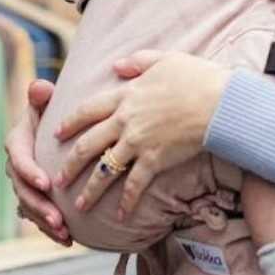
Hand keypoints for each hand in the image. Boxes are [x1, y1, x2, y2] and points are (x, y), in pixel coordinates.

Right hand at [3, 79, 72, 245]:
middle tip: (58, 219)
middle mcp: (17, 167)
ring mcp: (24, 185)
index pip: (19, 159)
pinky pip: (39, 217)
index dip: (30, 172)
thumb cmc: (54, 110)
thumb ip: (41, 96)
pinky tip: (68, 240)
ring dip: (46, 222)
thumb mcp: (46, 101)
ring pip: (30, 208)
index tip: (46, 183)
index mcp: (18, 142)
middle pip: (23, 191)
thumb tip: (39, 87)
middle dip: (40, 206)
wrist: (57, 128)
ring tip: (65, 233)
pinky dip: (51, 229)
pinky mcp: (35, 198)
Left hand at [53, 49, 229, 220]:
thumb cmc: (197, 77)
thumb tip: (116, 66)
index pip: (88, 110)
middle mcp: (125, 120)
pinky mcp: (154, 159)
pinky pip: (134, 184)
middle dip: (70, 164)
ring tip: (79, 206)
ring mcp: (138, 141)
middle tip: (57, 179)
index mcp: (126, 95)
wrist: (218, 101)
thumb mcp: (165, 59)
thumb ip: (138, 60)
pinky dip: (127, 201)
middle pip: (88, 144)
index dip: (70, 122)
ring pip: (105, 169)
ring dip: (90, 189)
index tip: (56, 134)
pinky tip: (120, 215)